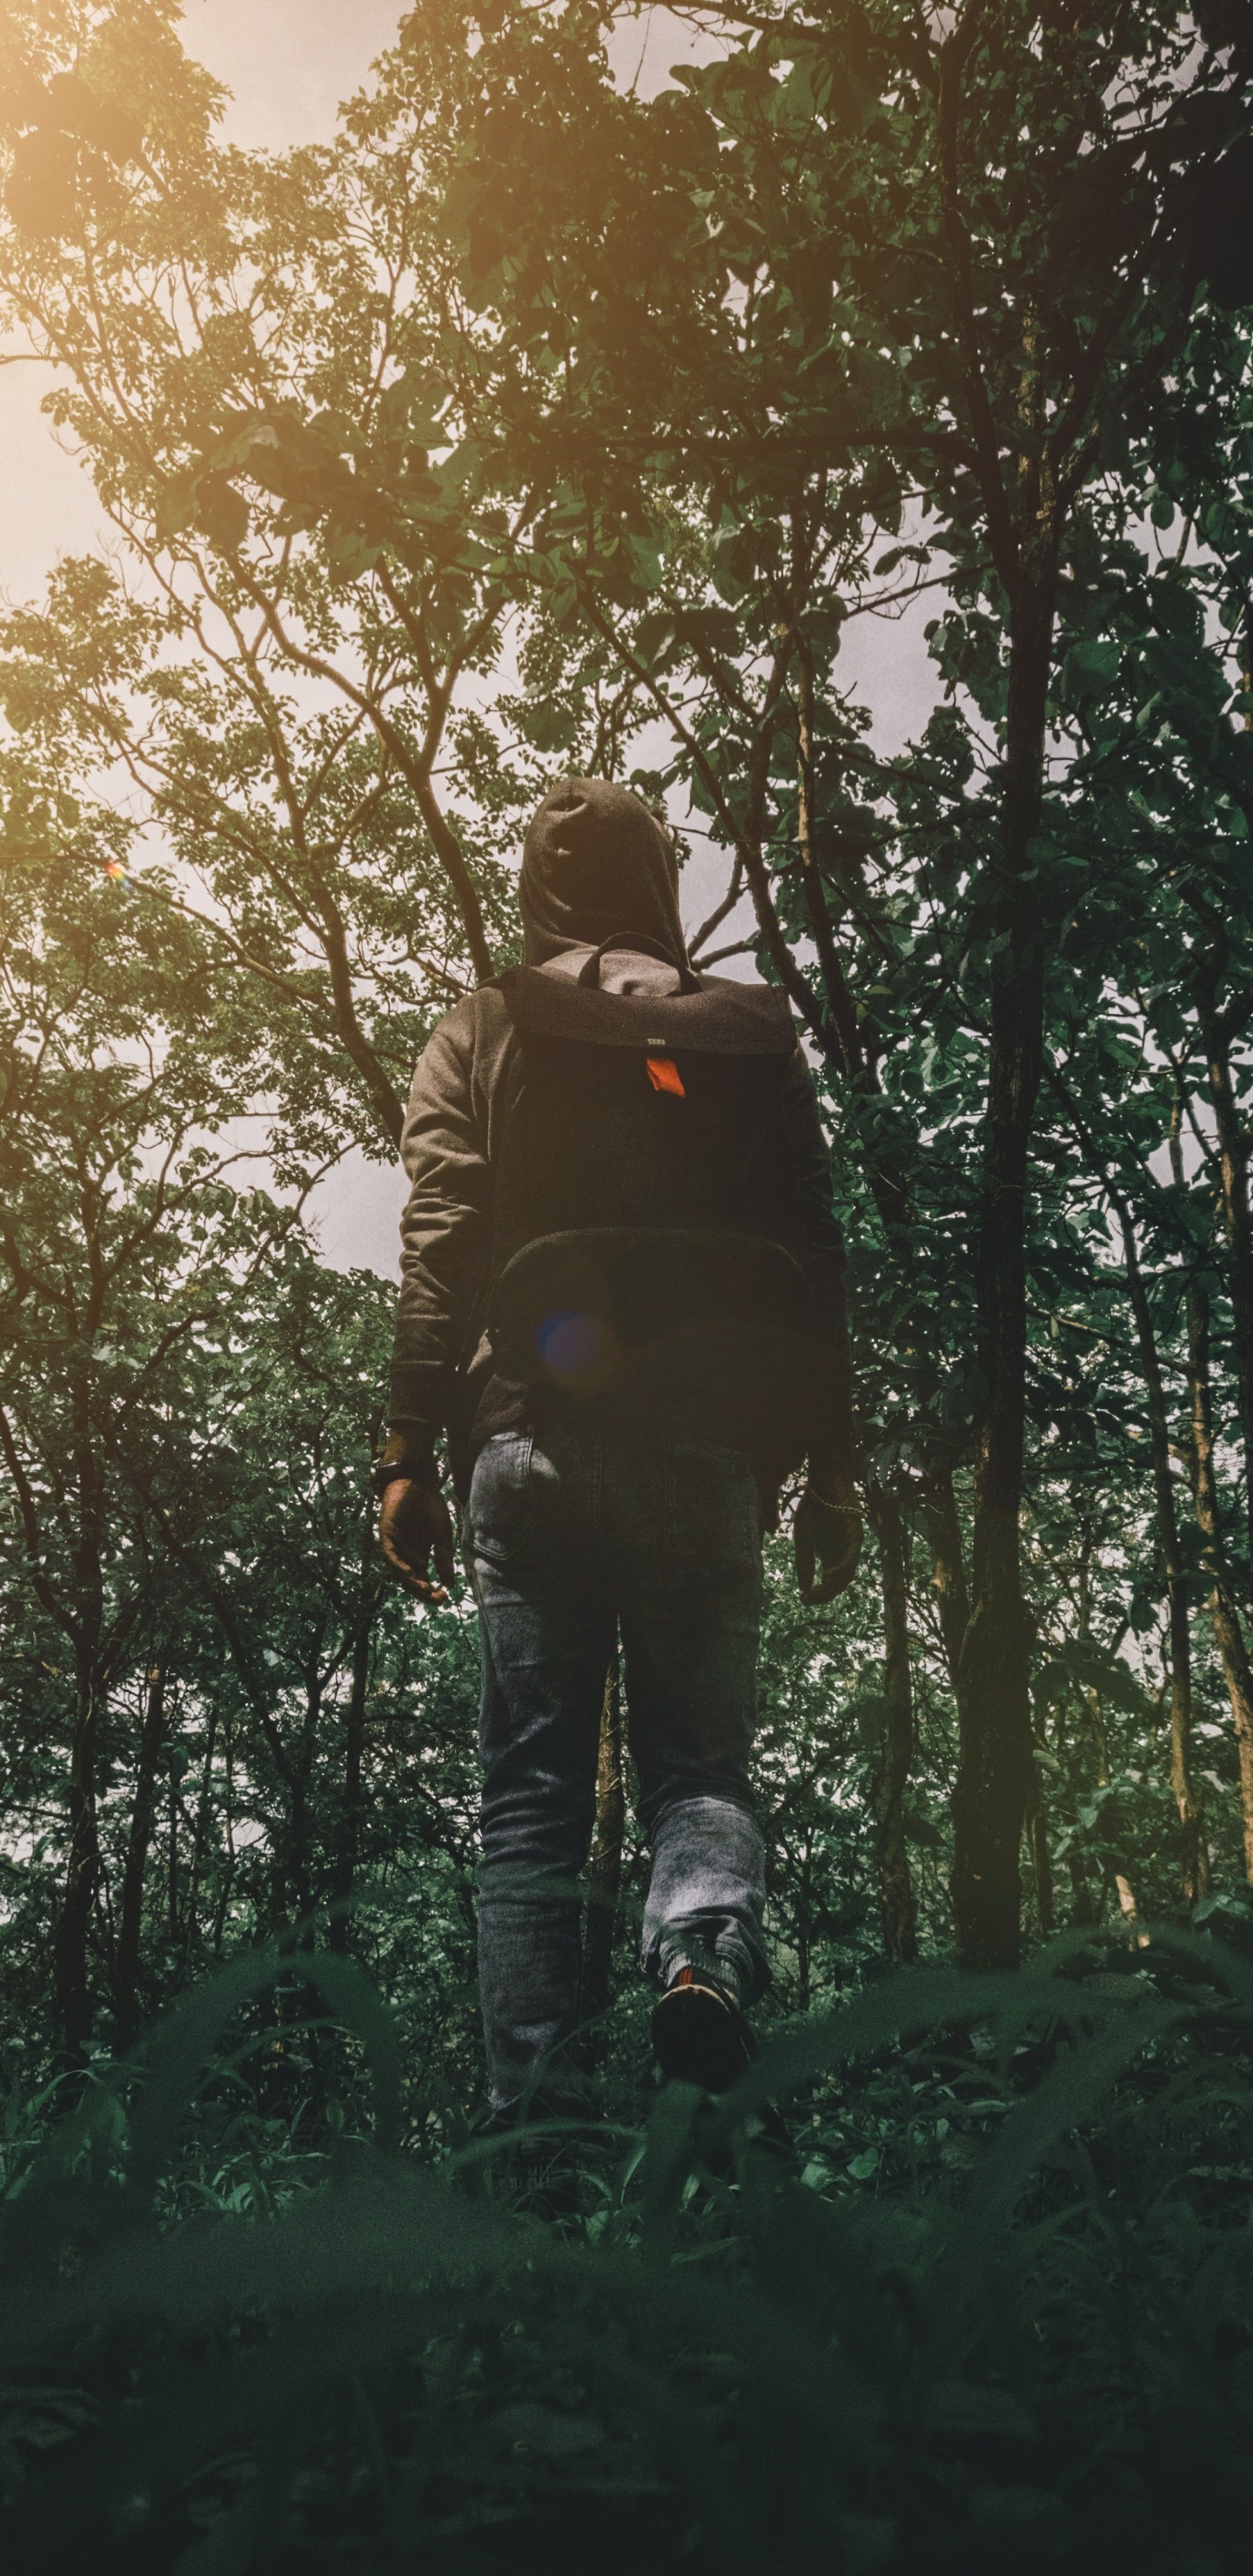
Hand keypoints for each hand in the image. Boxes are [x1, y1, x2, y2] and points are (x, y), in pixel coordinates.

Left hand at [378, 1478, 456, 1603]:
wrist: (418, 1483)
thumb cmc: (429, 1507)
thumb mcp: (442, 1536)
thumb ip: (443, 1558)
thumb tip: (449, 1583)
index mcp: (418, 1557)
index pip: (423, 1581)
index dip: (432, 1592)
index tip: (445, 1598)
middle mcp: (405, 1556)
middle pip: (410, 1581)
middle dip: (422, 1592)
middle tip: (436, 1597)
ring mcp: (395, 1547)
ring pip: (399, 1572)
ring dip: (411, 1583)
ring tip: (425, 1589)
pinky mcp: (387, 1536)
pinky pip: (390, 1556)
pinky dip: (399, 1566)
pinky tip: (410, 1572)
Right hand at [793, 1483, 862, 1604]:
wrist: (824, 1481)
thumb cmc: (813, 1506)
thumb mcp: (802, 1537)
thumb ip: (803, 1562)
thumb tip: (803, 1589)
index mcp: (830, 1556)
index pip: (828, 1583)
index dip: (818, 1594)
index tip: (804, 1601)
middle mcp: (842, 1554)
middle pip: (839, 1583)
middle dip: (825, 1594)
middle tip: (811, 1600)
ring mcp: (851, 1546)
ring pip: (847, 1574)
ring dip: (834, 1586)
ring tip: (819, 1592)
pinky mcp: (856, 1536)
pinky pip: (852, 1557)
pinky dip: (841, 1569)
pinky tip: (828, 1575)